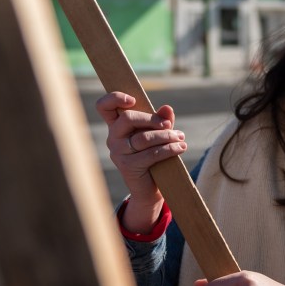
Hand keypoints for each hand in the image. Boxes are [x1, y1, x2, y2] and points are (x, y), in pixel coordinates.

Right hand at [95, 91, 186, 231]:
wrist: (151, 187)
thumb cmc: (154, 156)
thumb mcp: (158, 134)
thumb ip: (161, 120)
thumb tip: (167, 108)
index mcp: (116, 126)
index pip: (104, 107)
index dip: (114, 98)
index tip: (133, 100)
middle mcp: (113, 138)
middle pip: (127, 118)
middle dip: (151, 119)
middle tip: (169, 125)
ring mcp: (118, 153)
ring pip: (143, 138)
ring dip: (166, 136)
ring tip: (180, 138)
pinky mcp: (128, 166)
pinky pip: (151, 154)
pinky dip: (168, 149)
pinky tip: (180, 148)